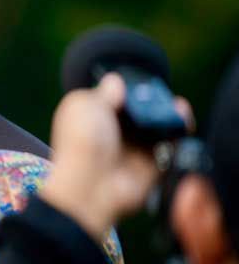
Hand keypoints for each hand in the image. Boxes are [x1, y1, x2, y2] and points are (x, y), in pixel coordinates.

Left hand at [40, 73, 192, 240]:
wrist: (91, 182)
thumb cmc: (81, 140)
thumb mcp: (84, 104)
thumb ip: (104, 91)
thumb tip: (116, 80)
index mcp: (93, 117)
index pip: (115, 100)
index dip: (129, 90)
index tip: (142, 82)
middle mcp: (115, 133)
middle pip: (141, 112)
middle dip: (154, 101)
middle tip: (161, 95)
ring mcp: (134, 149)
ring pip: (159, 127)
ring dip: (170, 114)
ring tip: (177, 106)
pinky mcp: (153, 165)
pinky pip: (172, 146)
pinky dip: (179, 132)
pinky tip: (181, 119)